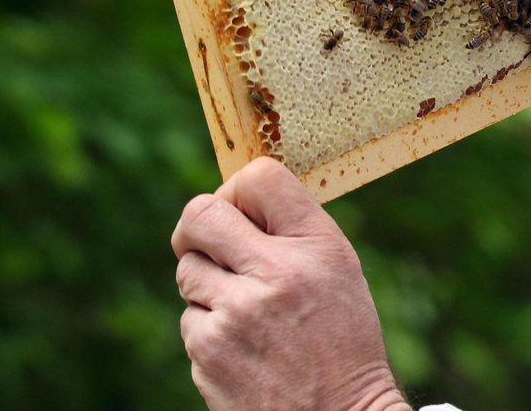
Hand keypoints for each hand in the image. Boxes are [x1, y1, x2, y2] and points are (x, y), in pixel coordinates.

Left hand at [171, 158, 409, 410]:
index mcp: (316, 246)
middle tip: (212, 243)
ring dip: (208, 285)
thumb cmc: (342, 339)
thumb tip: (232, 199)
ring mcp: (234, 315)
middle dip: (198, 227)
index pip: (258, 177)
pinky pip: (191, 319)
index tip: (242, 209)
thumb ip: (292, 230)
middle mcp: (274, 273)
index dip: (239, 189)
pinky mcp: (207, 353)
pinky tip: (246, 347)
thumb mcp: (340, 270)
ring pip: (188, 271)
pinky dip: (210, 328)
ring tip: (247, 310)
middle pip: (199, 215)